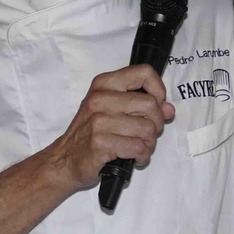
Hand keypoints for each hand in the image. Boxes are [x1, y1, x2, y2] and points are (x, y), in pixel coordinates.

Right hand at [42, 65, 175, 192]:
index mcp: (104, 84)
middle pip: (151, 104)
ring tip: (140, 147)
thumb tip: (169, 109)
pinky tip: (135, 157)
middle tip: (148, 134)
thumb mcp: (112, 110)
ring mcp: (98, 121)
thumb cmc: (90, 133)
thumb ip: (142, 105)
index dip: (159, 90)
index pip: (144, 73)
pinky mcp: (100, 143)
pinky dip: (142, 155)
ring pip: (147, 129)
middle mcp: (100, 99)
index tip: (157, 104)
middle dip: (157, 123)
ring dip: (150, 143)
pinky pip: (138, 147)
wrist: (64, 160)